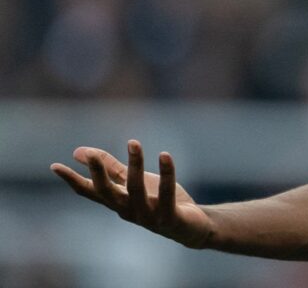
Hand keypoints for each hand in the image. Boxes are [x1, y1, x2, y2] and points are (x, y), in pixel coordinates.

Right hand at [51, 141, 213, 248]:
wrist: (191, 227)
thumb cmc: (158, 201)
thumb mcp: (132, 182)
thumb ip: (109, 168)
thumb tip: (79, 151)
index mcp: (117, 202)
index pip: (90, 192)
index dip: (72, 180)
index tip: (54, 166)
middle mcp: (128, 210)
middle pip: (107, 193)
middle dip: (98, 174)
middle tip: (91, 155)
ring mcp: (148, 216)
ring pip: (136, 190)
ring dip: (135, 165)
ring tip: (133, 142)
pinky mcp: (169, 216)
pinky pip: (166, 194)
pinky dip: (166, 173)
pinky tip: (164, 154)